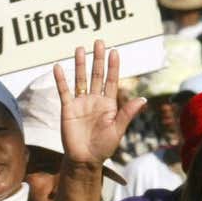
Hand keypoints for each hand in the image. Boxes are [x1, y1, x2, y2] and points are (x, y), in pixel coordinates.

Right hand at [53, 41, 145, 168]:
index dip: (113, 66)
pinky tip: (58, 67)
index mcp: (108, 103)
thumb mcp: (118, 130)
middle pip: (96, 75)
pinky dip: (61, 79)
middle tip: (99, 42)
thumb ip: (127, 113)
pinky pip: (64, 91)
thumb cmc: (103, 146)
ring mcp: (80, 102)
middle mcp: (94, 99)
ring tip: (80, 48)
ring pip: (80, 79)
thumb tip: (142, 99)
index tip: (114, 51)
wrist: (84, 159)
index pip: (111, 80)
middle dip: (97, 59)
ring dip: (80, 64)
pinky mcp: (67, 108)